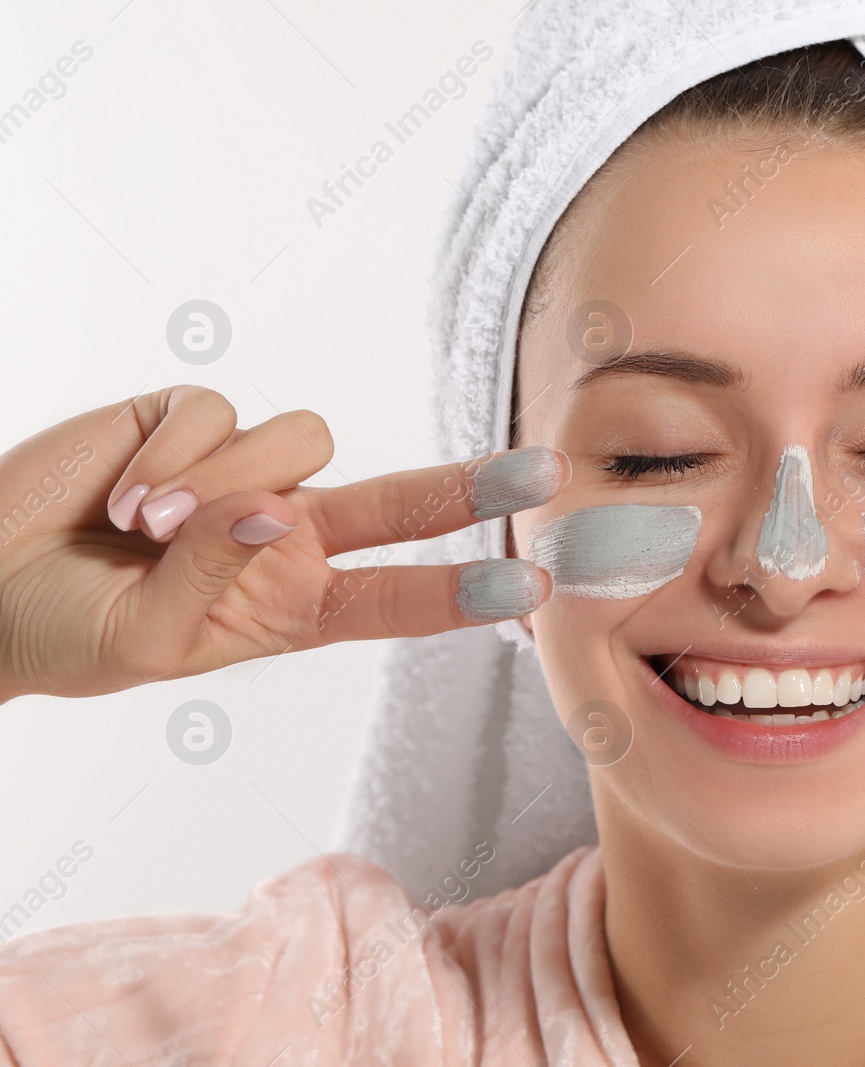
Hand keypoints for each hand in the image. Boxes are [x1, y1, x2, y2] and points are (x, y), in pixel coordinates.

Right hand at [0, 386, 566, 701]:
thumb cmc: (69, 634)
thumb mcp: (149, 639)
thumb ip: (218, 577)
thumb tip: (275, 510)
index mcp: (293, 605)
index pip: (397, 596)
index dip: (464, 591)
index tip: (534, 587)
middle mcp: (287, 533)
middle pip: (400, 500)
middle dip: (470, 484)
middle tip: (543, 470)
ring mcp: (244, 473)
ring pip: (299, 442)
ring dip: (224, 482)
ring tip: (144, 528)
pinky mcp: (190, 419)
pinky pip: (217, 413)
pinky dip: (169, 455)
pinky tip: (120, 495)